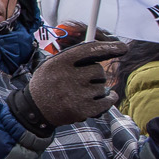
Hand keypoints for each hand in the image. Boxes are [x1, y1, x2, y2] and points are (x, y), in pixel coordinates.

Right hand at [10, 39, 125, 132]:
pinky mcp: (83, 110)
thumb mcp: (53, 64)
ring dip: (97, 90)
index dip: (108, 48)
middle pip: (98, 70)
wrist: (35, 110)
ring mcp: (77, 95)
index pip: (89, 50)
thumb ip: (74, 56)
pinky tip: (105, 98)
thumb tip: (103, 49)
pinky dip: (109, 100)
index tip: (123, 47)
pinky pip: (107, 101)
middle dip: (96, 76)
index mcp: (61, 62)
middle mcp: (69, 77)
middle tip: (83, 81)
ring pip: (102, 87)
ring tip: (81, 94)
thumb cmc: (48, 84)